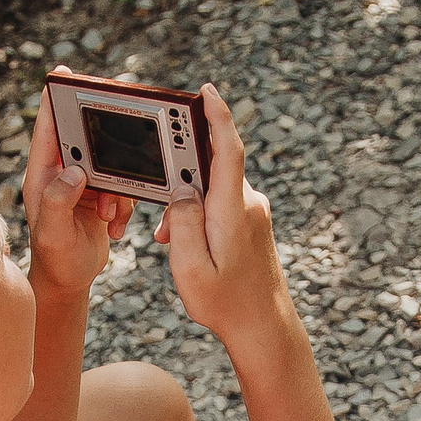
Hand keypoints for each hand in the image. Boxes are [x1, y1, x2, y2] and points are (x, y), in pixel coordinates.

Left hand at [23, 67, 133, 298]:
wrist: (68, 280)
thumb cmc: (55, 258)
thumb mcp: (53, 232)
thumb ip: (58, 200)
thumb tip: (74, 172)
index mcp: (43, 174)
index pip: (48, 129)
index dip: (55, 99)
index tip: (63, 73)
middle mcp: (61, 172)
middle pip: (85, 139)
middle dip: (105, 152)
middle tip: (115, 160)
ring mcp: (82, 183)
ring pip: (110, 163)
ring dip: (117, 188)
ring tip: (107, 213)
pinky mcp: (100, 195)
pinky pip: (121, 185)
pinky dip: (124, 204)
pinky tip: (114, 225)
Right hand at [153, 85, 291, 343]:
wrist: (265, 328)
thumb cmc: (226, 304)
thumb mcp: (190, 269)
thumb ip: (181, 224)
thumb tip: (181, 192)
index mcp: (232, 210)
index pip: (228, 150)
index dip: (217, 116)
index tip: (206, 92)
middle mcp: (247, 203)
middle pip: (210, 167)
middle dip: (179, 174)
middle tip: (155, 183)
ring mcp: (252, 212)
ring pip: (211, 189)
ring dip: (185, 204)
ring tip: (169, 241)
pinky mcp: (251, 222)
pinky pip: (219, 204)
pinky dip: (198, 215)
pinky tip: (185, 245)